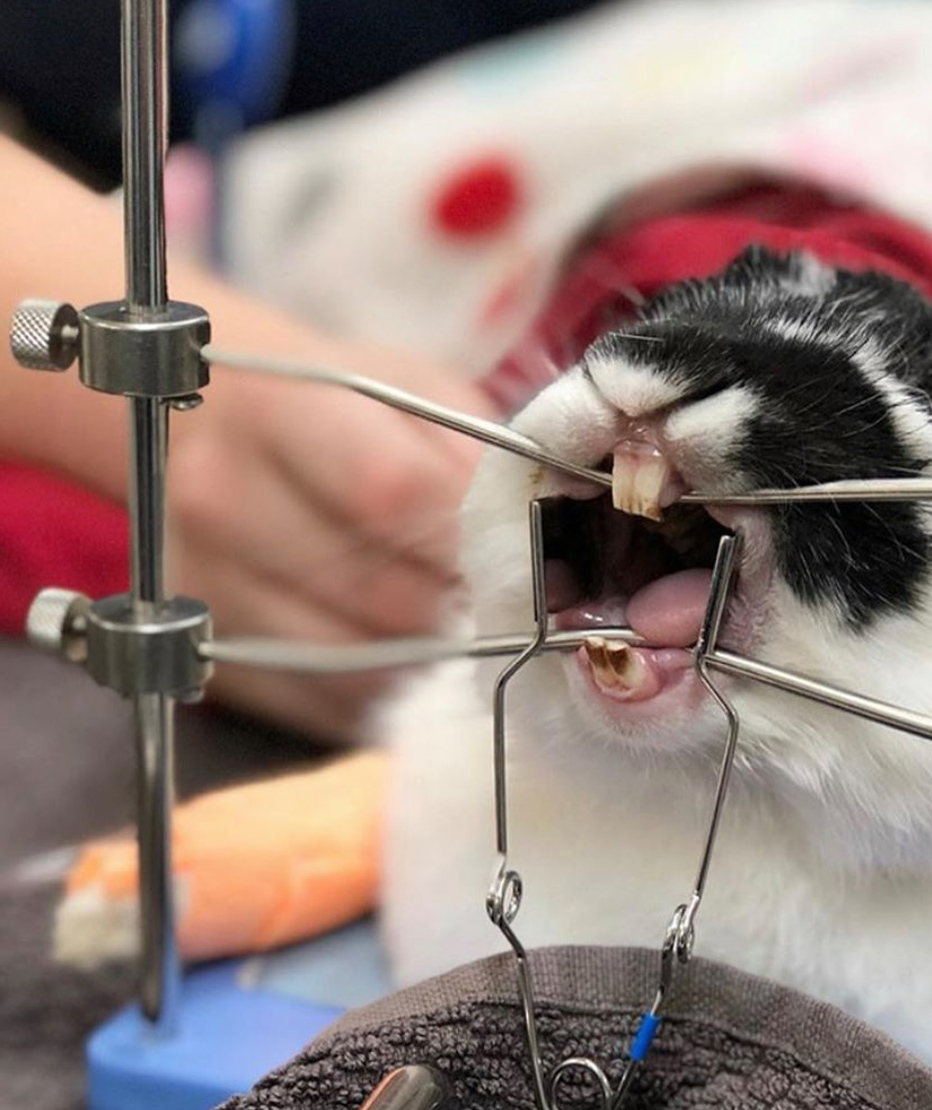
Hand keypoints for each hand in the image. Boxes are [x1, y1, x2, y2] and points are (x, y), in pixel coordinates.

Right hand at [168, 318, 488, 740]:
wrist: (206, 428)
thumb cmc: (337, 406)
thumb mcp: (409, 391)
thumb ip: (471, 453)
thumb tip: (535, 537)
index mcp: (278, 409)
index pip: (395, 496)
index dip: (477, 542)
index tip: (530, 561)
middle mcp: (222, 497)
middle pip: (382, 594)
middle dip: (462, 609)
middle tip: (504, 606)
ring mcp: (205, 586)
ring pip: (358, 664)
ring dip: (429, 660)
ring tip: (460, 630)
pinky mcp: (208, 654)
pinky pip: (322, 706)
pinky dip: (383, 696)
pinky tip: (409, 665)